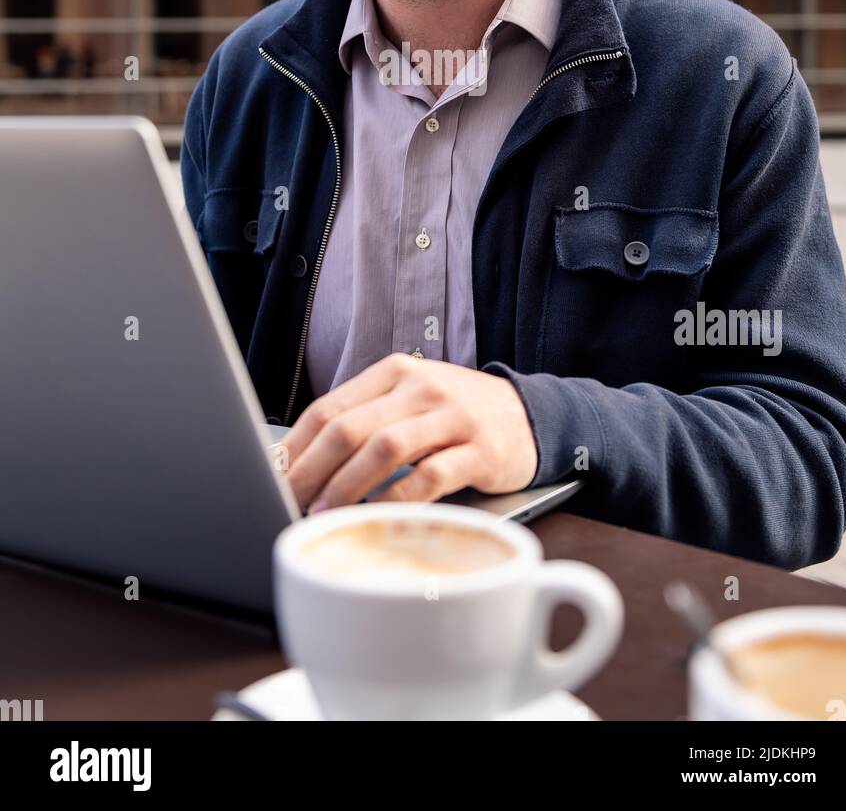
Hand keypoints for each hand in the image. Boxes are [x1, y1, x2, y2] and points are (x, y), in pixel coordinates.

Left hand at [283, 355, 537, 510]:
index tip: (272, 477)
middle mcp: (420, 388)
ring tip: (324, 513)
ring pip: (385, 449)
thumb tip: (301, 463)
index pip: (330, 406)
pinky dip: (396, 499)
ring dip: (347, 486)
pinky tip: (376, 516)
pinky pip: (429, 477)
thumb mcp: (410, 400)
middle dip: (312, 470)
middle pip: (351, 428)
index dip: (296, 446)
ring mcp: (452, 417)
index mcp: (394, 372)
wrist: (529, 415)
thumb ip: (365, 419)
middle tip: (288, 503)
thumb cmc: (454, 415)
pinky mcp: (479, 450)